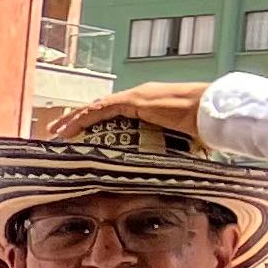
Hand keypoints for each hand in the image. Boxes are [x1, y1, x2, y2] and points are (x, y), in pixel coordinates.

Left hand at [42, 80, 210, 147]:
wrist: (212, 111)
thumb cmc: (203, 127)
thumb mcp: (180, 141)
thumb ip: (168, 150)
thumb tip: (169, 170)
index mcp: (148, 105)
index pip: (113, 111)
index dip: (94, 120)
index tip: (79, 132)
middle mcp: (138, 97)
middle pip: (99, 107)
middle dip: (77, 118)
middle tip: (58, 131)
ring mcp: (136, 97)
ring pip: (95, 107)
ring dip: (73, 119)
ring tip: (56, 131)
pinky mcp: (134, 101)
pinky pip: (101, 110)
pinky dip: (83, 118)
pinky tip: (69, 128)